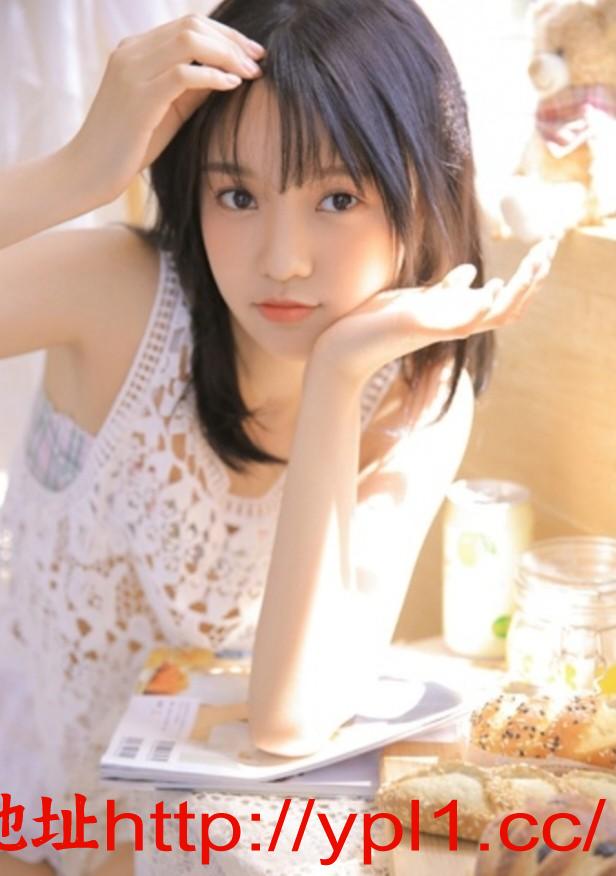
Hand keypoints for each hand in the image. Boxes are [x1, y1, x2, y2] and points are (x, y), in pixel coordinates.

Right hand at [67, 14, 265, 205]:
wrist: (88, 172)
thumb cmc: (129, 146)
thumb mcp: (167, 111)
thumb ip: (193, 90)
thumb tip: (229, 74)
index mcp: (135, 50)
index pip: (187, 25)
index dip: (226, 35)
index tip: (253, 54)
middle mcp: (131, 52)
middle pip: (192, 25)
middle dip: (232, 41)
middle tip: (259, 61)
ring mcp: (132, 71)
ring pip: (189, 41)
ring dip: (227, 55)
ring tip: (250, 73)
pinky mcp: (138, 97)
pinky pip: (183, 73)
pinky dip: (213, 76)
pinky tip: (232, 85)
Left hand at [312, 237, 558, 385]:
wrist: (341, 350)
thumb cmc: (375, 325)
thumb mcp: (415, 300)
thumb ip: (444, 290)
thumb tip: (470, 272)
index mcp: (456, 315)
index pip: (505, 300)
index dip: (528, 276)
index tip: (546, 248)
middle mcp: (455, 325)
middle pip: (510, 307)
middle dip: (534, 277)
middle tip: (552, 247)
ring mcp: (441, 329)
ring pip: (495, 315)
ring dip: (520, 289)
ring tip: (538, 262)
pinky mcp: (422, 328)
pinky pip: (461, 323)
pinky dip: (481, 307)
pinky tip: (496, 286)